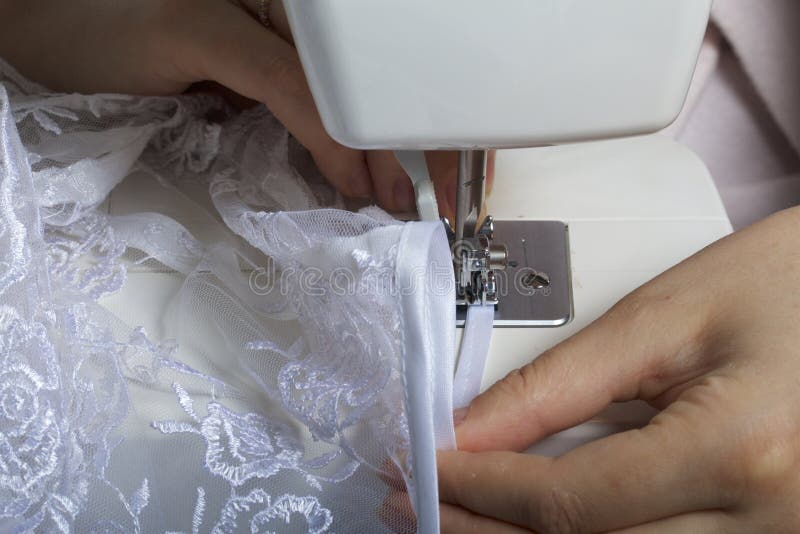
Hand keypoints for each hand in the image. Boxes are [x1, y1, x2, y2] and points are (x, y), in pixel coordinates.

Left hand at [0, 0, 484, 216]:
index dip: (387, 127)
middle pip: (370, 89)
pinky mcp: (264, 86)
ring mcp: (281, 55)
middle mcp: (294, 23)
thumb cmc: (105, 24)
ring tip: (414, 200)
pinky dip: (344, 157)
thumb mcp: (205, 37)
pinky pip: (319, 123)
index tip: (399, 184)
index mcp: (290, 1)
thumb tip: (351, 152)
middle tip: (434, 204)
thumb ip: (284, 81)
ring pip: (353, 110)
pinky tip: (366, 181)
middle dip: (405, 146)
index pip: (359, 68)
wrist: (51, 40)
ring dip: (388, 157)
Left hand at [438, 207, 799, 532]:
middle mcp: (770, 523)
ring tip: (468, 517)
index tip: (426, 468)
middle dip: (489, 530)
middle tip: (424, 504)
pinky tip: (542, 525)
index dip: (483, 488)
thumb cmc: (789, 284)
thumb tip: (473, 430)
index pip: (570, 500)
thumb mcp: (664, 318)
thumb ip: (557, 382)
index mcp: (740, 451)